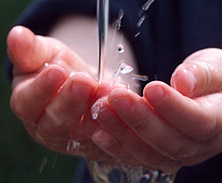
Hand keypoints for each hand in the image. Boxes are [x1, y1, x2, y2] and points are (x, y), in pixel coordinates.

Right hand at [7, 26, 114, 160]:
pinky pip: (106, 136)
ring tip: (108, 89)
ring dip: (97, 111)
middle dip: (72, 101)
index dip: (42, 88)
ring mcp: (73, 138)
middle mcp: (48, 128)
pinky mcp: (96, 142)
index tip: (56, 70)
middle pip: (56, 122)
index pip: (28, 102)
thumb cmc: (59, 69)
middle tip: (85, 81)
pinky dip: (116, 121)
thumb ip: (31, 50)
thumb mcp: (44, 56)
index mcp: (28, 105)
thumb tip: (17, 35)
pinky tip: (124, 104)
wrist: (84, 85)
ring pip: (84, 131)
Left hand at [91, 48, 221, 171]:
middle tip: (115, 97)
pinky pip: (142, 156)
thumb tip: (182, 81)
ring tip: (101, 110)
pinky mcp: (166, 154)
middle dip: (140, 119)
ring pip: (152, 152)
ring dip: (124, 133)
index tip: (152, 88)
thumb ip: (203, 74)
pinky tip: (100, 133)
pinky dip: (120, 147)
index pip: (199, 119)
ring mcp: (184, 153)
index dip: (175, 107)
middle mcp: (203, 143)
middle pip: (170, 140)